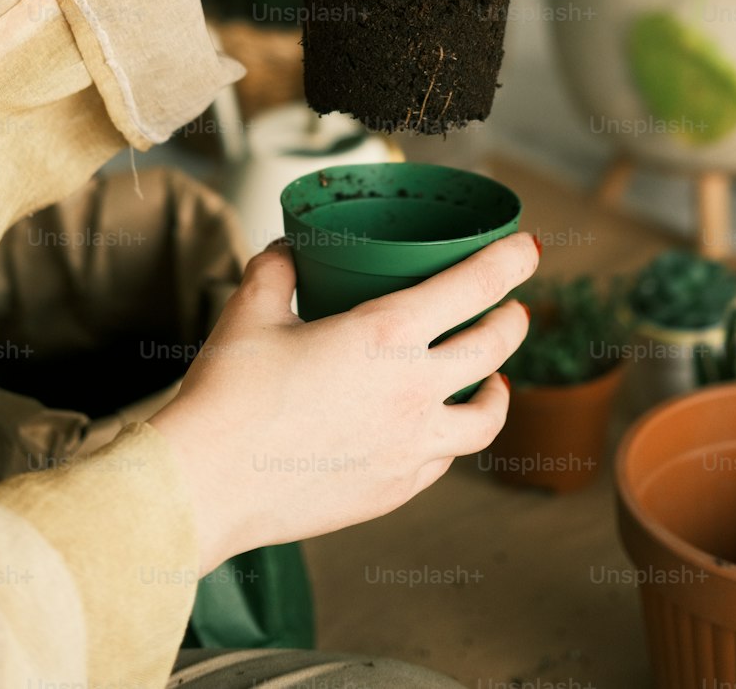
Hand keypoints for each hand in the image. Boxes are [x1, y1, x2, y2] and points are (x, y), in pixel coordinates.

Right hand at [148, 231, 536, 571]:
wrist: (206, 486)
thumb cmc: (228, 394)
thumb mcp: (251, 311)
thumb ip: (277, 270)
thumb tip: (288, 251)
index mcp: (386, 336)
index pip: (473, 286)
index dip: (509, 260)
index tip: (529, 247)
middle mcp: (412, 391)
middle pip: (494, 348)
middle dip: (513, 319)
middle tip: (513, 306)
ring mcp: (409, 447)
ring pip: (486, 418)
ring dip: (500, 389)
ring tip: (496, 378)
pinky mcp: (393, 490)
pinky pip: (443, 460)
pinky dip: (451, 437)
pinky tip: (438, 427)